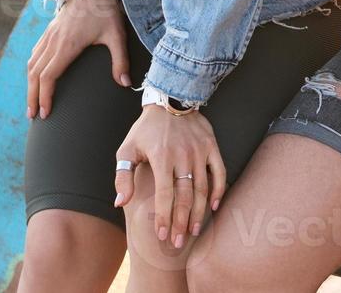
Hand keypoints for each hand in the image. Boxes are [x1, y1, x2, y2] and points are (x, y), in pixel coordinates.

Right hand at [26, 0, 128, 118]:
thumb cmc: (105, 10)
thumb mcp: (117, 34)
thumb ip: (120, 59)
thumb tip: (126, 83)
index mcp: (67, 46)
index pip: (49, 76)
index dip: (44, 96)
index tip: (45, 112)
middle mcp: (53, 42)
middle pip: (35, 74)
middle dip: (32, 97)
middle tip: (33, 116)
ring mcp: (49, 36)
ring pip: (32, 64)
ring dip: (30, 85)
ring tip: (32, 102)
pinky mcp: (49, 31)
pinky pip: (35, 53)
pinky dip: (32, 69)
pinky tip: (34, 77)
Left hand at [113, 105, 226, 248]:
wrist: (171, 98)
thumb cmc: (146, 129)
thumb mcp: (127, 149)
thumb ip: (123, 177)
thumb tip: (121, 203)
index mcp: (161, 157)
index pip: (164, 195)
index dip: (164, 217)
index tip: (161, 235)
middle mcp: (182, 155)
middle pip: (184, 196)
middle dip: (180, 222)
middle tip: (177, 242)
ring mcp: (199, 151)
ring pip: (202, 188)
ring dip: (198, 212)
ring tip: (192, 231)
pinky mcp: (211, 146)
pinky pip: (219, 172)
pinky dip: (217, 190)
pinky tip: (212, 207)